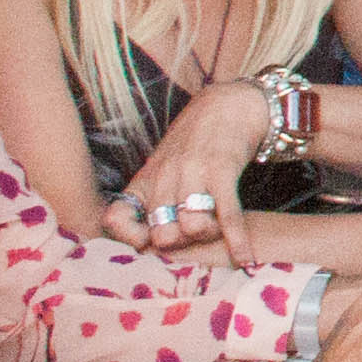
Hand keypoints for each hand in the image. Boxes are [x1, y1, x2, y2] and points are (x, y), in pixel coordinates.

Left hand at [104, 95, 265, 266]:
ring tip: (218, 228)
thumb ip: (155, 201)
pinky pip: (226, 214)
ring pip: (192, 227)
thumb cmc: (196, 143)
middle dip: (182, 243)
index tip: (150, 242)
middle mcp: (164, 176)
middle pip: (163, 233)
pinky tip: (245, 257)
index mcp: (146, 179)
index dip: (131, 239)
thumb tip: (151, 242)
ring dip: (209, 235)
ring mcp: (192, 172)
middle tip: (196, 234)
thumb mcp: (165, 169)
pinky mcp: (221, 169)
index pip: (116, 219)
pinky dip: (237, 239)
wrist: (227, 105)